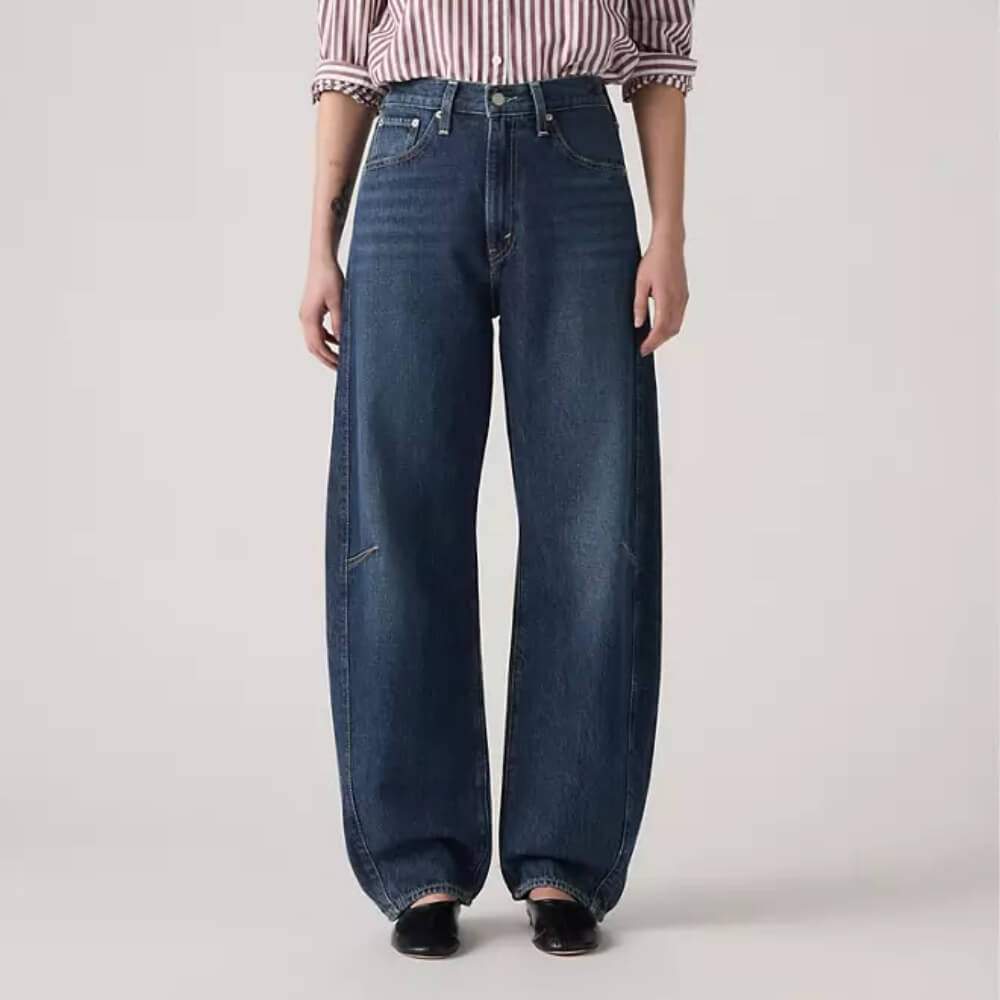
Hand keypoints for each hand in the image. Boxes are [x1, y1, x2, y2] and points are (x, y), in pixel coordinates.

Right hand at [299, 256, 343, 369]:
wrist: (321, 259)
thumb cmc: (330, 277)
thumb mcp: (339, 302)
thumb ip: (340, 323)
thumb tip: (342, 343)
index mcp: (309, 318)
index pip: (318, 346)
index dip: (329, 358)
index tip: (342, 366)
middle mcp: (304, 318)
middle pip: (313, 346)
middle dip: (326, 358)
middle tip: (341, 368)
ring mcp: (306, 314)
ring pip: (314, 339)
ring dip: (325, 350)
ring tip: (340, 357)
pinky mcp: (310, 310)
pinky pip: (316, 330)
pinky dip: (325, 339)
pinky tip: (337, 340)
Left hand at [632, 236, 688, 355]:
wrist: (670, 245)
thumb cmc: (654, 261)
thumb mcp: (640, 283)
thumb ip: (639, 304)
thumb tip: (638, 323)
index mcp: (665, 298)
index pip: (660, 328)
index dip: (652, 342)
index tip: (643, 350)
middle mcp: (677, 300)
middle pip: (670, 330)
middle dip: (658, 342)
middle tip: (645, 348)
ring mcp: (683, 298)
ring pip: (677, 325)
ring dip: (665, 336)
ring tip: (652, 340)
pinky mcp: (684, 295)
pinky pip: (679, 316)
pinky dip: (671, 326)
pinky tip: (661, 327)